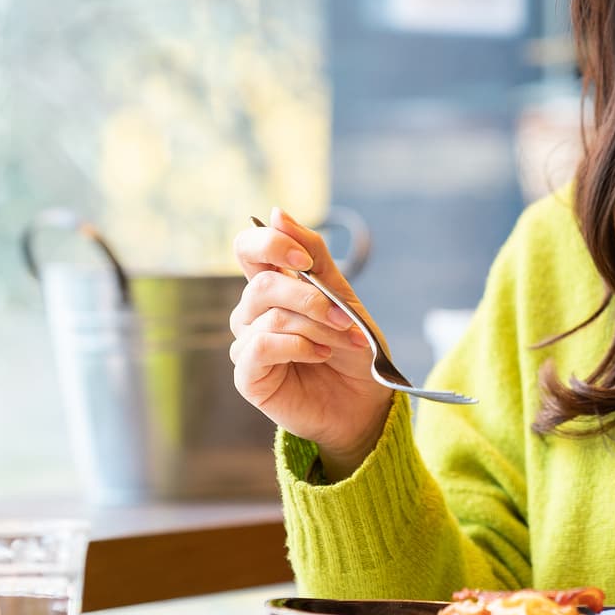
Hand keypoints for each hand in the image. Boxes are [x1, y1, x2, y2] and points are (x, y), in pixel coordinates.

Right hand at [230, 207, 393, 477]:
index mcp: (276, 285)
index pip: (248, 247)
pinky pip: (258, 347)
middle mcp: (254, 312)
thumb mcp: (343, 296)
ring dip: (316, 327)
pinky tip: (319, 355)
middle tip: (345, 318)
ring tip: (343, 341)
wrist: (366, 402)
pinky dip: (297, 347)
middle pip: (263, 283)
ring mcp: (248, 343)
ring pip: (268, 315)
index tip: (303, 260)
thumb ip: (314, 257)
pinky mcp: (249, 376)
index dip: (270, 244)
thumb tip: (277, 213)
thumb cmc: (353, 349)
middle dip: (311, 297)